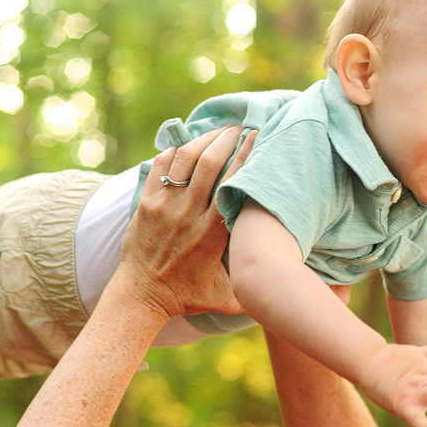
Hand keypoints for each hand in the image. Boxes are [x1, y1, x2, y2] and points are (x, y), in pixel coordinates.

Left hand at [118, 127, 256, 320]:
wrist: (141, 297)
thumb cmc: (187, 297)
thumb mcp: (226, 298)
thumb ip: (253, 290)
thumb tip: (285, 281)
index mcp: (211, 234)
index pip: (231, 183)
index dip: (245, 156)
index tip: (256, 139)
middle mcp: (188, 215)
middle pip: (208, 163)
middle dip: (226, 139)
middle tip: (238, 128)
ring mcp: (164, 207)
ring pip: (185, 159)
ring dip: (203, 140)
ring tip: (217, 132)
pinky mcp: (145, 203)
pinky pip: (160, 167)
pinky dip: (175, 151)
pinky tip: (187, 145)